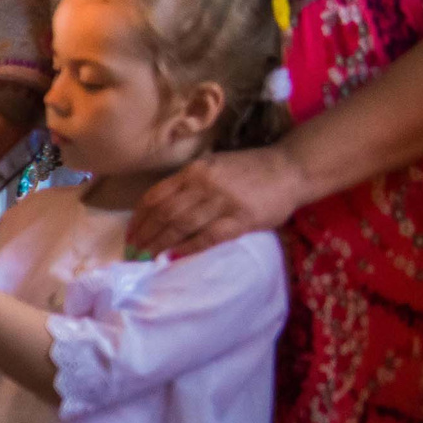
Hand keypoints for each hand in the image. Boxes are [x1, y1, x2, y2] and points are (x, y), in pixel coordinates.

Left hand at [126, 146, 309, 257]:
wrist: (291, 169)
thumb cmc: (250, 169)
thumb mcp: (214, 166)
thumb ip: (190, 183)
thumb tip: (162, 208)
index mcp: (194, 170)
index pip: (156, 195)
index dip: (139, 217)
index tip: (130, 232)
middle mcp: (204, 184)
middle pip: (164, 213)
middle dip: (145, 234)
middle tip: (133, 250)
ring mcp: (222, 202)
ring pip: (180, 225)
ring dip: (160, 243)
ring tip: (147, 257)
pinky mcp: (241, 219)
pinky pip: (207, 237)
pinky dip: (188, 247)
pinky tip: (174, 257)